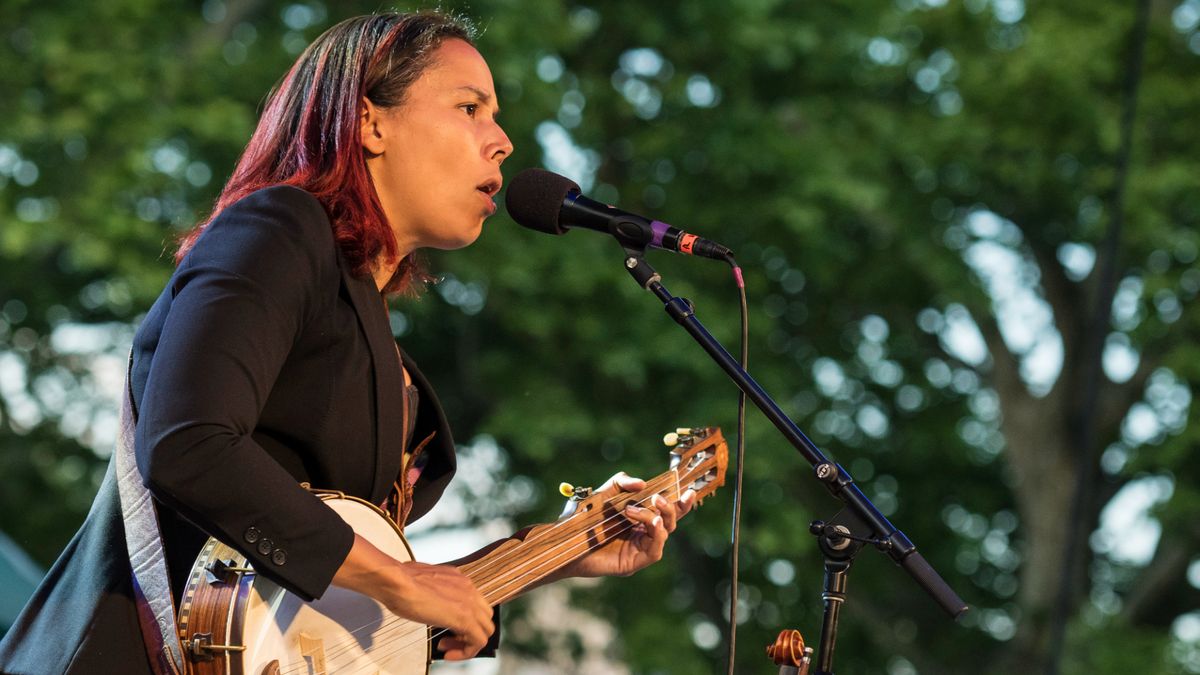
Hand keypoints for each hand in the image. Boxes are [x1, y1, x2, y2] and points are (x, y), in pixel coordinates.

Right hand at [333, 534, 493, 659]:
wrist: (398, 582)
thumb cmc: (400, 583)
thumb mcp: (422, 585)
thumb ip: (432, 592)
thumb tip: (426, 600)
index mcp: (459, 580)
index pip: (475, 604)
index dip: (464, 620)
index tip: (448, 629)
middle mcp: (469, 588)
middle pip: (484, 617)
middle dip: (468, 632)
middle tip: (448, 640)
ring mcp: (469, 602)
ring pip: (486, 629)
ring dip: (468, 643)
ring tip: (447, 648)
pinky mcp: (465, 617)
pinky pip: (478, 641)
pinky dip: (466, 652)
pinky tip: (448, 654)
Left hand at [560, 472, 695, 578]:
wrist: (563, 541)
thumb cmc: (581, 518)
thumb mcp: (602, 493)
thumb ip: (620, 482)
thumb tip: (642, 483)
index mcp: (638, 520)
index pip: (665, 511)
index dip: (681, 503)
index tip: (690, 490)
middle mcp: (642, 535)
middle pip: (670, 522)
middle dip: (671, 508)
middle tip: (658, 498)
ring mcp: (638, 551)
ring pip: (663, 533)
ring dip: (655, 518)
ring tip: (634, 510)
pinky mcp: (633, 564)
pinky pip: (655, 550)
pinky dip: (656, 533)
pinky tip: (651, 522)